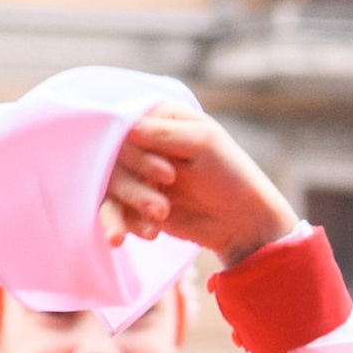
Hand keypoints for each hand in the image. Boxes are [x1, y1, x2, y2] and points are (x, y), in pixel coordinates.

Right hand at [100, 106, 297, 268]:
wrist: (244, 222)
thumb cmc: (231, 174)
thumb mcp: (205, 144)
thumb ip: (165, 133)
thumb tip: (125, 127)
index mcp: (158, 117)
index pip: (124, 124)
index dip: (136, 151)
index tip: (166, 173)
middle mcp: (142, 142)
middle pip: (112, 156)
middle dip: (135, 184)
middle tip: (164, 206)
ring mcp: (136, 173)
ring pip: (109, 184)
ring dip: (131, 204)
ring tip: (160, 219)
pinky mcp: (134, 204)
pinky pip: (113, 210)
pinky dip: (120, 223)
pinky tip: (140, 235)